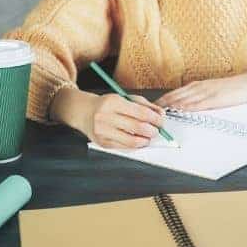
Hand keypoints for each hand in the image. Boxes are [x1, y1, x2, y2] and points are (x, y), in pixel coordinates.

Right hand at [50, 89, 164, 148]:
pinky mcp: (102, 143)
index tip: (161, 121)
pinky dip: (135, 145)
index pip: (141, 113)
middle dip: (152, 131)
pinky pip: (124, 148)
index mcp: (113, 102)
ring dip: (145, 141)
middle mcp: (106, 116)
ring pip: (132, 141)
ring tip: (148, 137)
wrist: (84, 112)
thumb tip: (161, 114)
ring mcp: (103, 131)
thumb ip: (145, 105)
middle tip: (156, 131)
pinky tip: (138, 141)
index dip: (155, 119)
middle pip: (138, 128)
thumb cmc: (108, 105)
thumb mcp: (125, 98)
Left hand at [155, 68, 246, 110]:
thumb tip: (187, 105)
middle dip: (162, 103)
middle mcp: (200, 87)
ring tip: (160, 112)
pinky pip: (199, 103)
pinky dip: (188, 106)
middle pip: (176, 95)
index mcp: (198, 85)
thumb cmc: (233, 89)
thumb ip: (199, 97)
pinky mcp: (216, 98)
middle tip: (149, 110)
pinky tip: (181, 110)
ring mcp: (207, 92)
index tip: (151, 106)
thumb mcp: (212, 90)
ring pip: (185, 98)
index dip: (163, 100)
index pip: (175, 93)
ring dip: (172, 105)